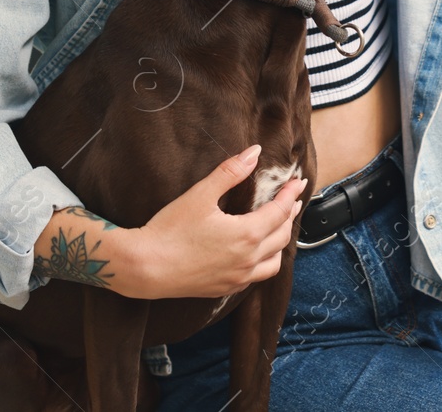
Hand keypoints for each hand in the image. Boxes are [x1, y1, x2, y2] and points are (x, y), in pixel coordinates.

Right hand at [128, 145, 307, 299]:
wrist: (144, 267)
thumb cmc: (170, 229)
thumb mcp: (201, 194)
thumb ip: (230, 172)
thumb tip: (254, 152)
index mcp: (247, 235)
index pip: (280, 212)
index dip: (290, 195)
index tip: (297, 182)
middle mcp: (248, 260)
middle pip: (281, 236)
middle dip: (289, 215)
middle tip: (291, 199)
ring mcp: (237, 278)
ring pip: (274, 262)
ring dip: (281, 242)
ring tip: (279, 227)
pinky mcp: (225, 288)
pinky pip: (256, 277)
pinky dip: (265, 262)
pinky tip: (257, 253)